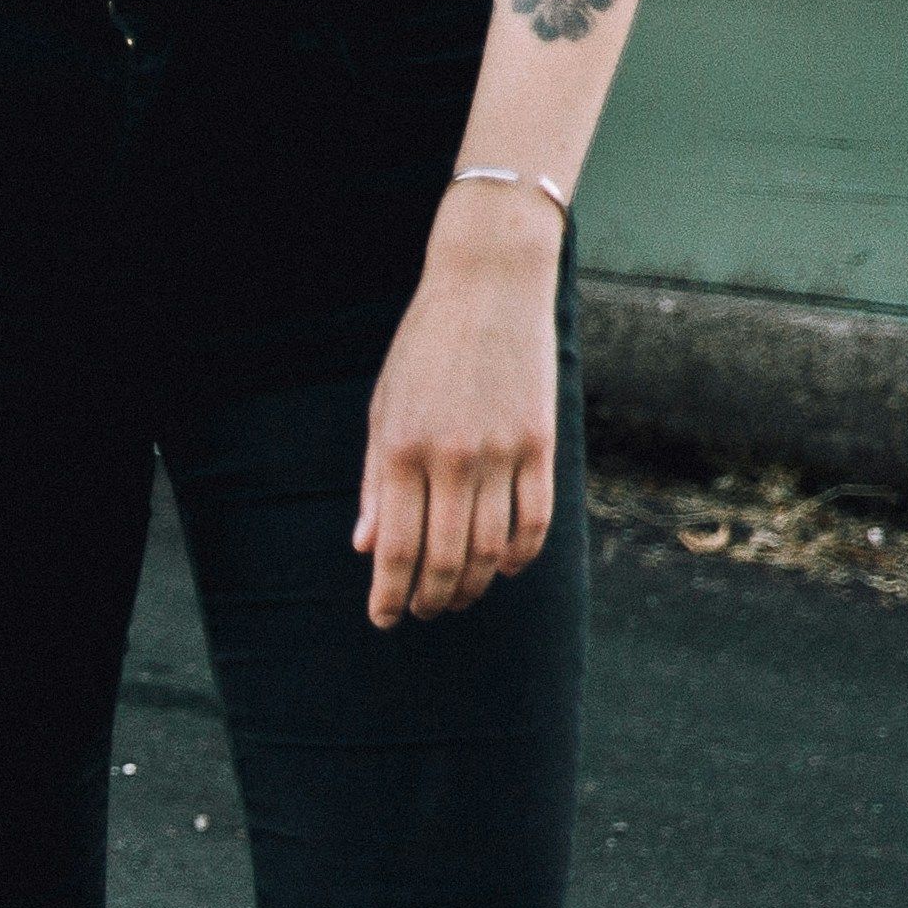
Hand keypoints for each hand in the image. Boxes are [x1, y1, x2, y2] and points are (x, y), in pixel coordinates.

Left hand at [355, 188, 562, 627]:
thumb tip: (366, 549)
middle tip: (423, 611)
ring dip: (472, 584)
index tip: (384, 619)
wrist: (489, 287)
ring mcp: (501, 452)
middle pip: (444, 559)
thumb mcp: (383, 411)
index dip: (389, 595)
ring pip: (490, 550)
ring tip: (457, 595)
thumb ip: (376, 483)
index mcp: (400, 452)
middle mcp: (451, 459)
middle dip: (431, 598)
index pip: (395, 549)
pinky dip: (518, 555)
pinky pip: (535, 520)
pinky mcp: (540, 443)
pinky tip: (502, 567)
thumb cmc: (424, 351)